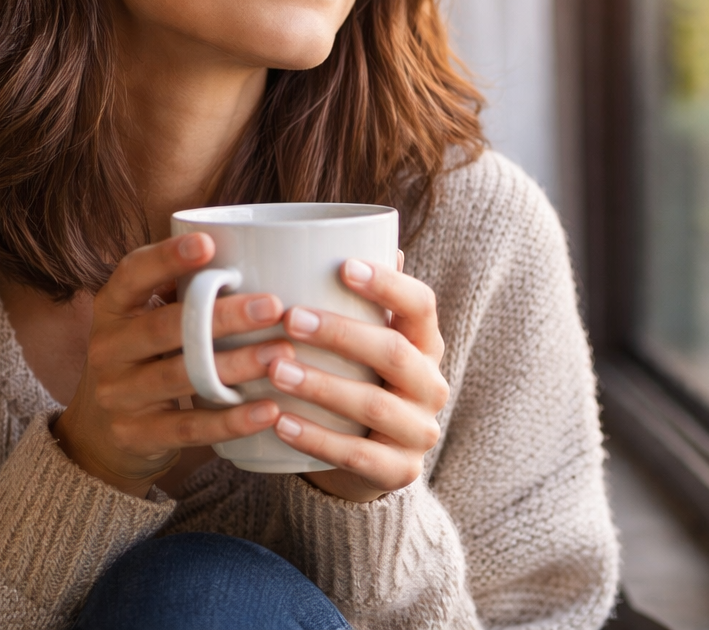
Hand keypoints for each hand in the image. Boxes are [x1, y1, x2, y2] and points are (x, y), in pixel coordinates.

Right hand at [53, 233, 294, 496]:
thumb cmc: (147, 355)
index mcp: (113, 306)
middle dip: (223, 316)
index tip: (207, 244)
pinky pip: (188, 427)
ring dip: (237, 365)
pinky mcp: (135, 435)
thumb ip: (186, 292)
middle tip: (273, 306)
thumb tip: (257, 255)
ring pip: (181, 376)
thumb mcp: (149, 317)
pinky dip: (230, 421)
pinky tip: (269, 410)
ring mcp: (117, 394)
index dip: (166, 258)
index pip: (132, 274)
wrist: (99, 432)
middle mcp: (108, 347)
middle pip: (165, 327)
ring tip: (282, 354)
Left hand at [267, 257, 449, 502]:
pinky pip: (357, 455)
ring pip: (375, 406)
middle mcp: (432, 385)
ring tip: (276, 369)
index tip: (343, 266)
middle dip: (341, 334)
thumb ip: (359, 299)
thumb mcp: (362, 341)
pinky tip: (278, 421)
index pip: (421, 305)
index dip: (388, 285)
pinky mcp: (399, 471)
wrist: (368, 459)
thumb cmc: (358, 381)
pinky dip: (315, 439)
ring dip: (322, 386)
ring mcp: (420, 431)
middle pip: (395, 353)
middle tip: (290, 318)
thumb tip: (363, 235)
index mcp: (426, 343)